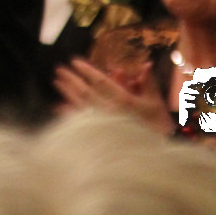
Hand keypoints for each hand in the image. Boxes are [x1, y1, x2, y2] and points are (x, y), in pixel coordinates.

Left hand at [54, 57, 172, 134]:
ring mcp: (103, 124)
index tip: (74, 61)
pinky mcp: (100, 135)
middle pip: (86, 91)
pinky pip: (81, 122)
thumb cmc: (159, 127)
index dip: (87, 70)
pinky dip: (69, 114)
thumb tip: (146, 64)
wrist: (158, 153)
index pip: (101, 81)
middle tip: (59, 69)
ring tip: (56, 82)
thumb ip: (148, 82)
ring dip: (67, 92)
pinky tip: (59, 107)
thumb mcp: (155, 102)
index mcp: (124, 101)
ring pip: (81, 104)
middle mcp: (110, 111)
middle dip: (72, 79)